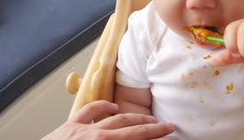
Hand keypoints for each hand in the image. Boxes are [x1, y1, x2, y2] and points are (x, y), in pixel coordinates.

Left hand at [42, 100, 176, 139]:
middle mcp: (99, 138)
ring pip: (117, 119)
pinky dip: (102, 108)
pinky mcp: (69, 128)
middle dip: (155, 129)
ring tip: (149, 120)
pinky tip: (112, 108)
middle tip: (169, 127)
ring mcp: (84, 131)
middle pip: (135, 131)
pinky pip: (88, 112)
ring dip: (135, 118)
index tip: (174, 139)